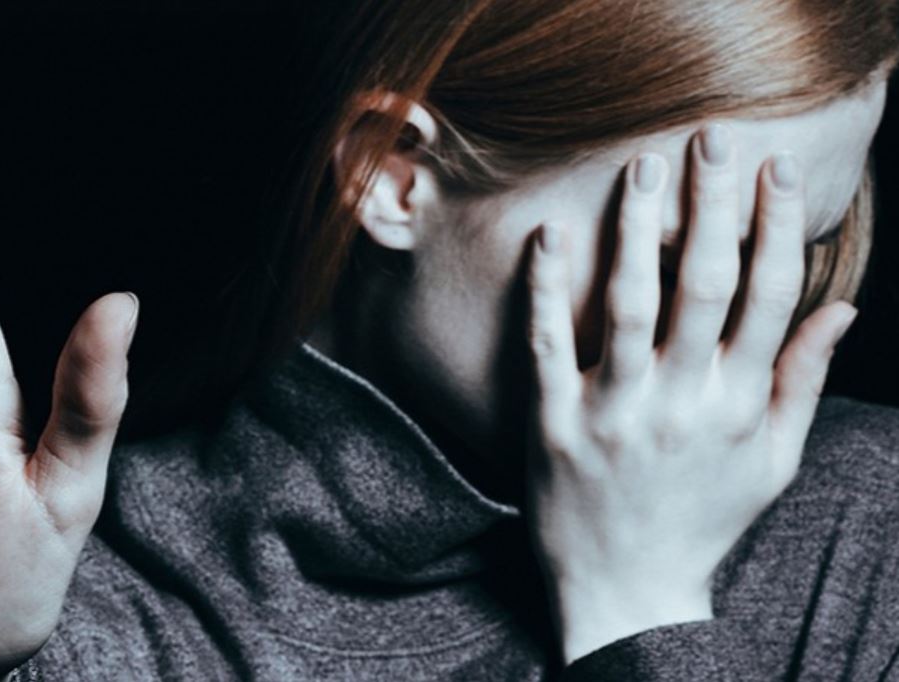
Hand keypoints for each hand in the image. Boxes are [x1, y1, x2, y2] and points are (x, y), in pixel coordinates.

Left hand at [522, 124, 857, 664]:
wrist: (627, 588)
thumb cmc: (703, 517)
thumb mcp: (771, 461)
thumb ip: (801, 381)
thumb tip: (844, 306)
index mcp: (740, 407)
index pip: (768, 299)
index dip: (775, 228)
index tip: (774, 169)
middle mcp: (682, 403)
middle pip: (704, 285)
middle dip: (712, 206)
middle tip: (710, 137)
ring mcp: (616, 413)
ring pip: (628, 304)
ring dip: (636, 229)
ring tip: (642, 166)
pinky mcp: (555, 424)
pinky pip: (549, 345)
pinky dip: (547, 288)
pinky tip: (549, 234)